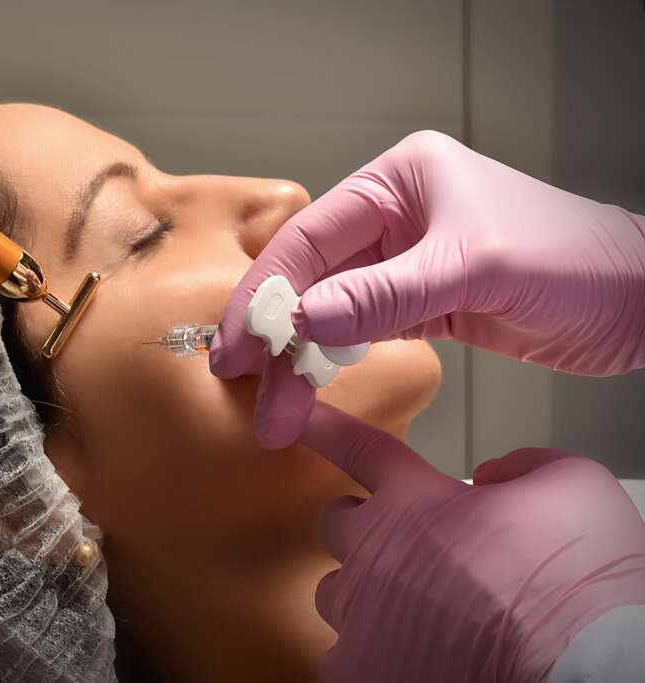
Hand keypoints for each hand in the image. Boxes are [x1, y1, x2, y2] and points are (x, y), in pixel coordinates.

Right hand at [210, 130, 644, 447]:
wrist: (640, 302)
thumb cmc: (576, 261)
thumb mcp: (475, 268)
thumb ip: (386, 294)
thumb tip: (305, 320)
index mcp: (398, 181)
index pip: (310, 237)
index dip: (265, 292)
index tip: (237, 346)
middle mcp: (393, 217)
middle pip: (310, 278)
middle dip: (277, 337)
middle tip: (250, 391)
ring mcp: (403, 263)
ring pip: (328, 311)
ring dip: (299, 360)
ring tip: (278, 412)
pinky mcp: (419, 305)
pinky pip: (358, 332)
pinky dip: (331, 361)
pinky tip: (310, 388)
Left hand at [301, 401, 644, 682]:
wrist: (583, 667)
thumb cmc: (579, 582)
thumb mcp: (574, 486)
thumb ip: (523, 468)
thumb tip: (494, 479)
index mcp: (415, 500)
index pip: (358, 448)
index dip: (328, 428)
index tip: (302, 417)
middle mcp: (374, 552)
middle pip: (335, 524)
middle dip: (361, 525)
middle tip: (404, 546)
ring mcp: (361, 615)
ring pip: (336, 592)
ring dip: (364, 593)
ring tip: (412, 611)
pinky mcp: (359, 671)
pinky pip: (345, 656)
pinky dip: (371, 654)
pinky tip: (410, 659)